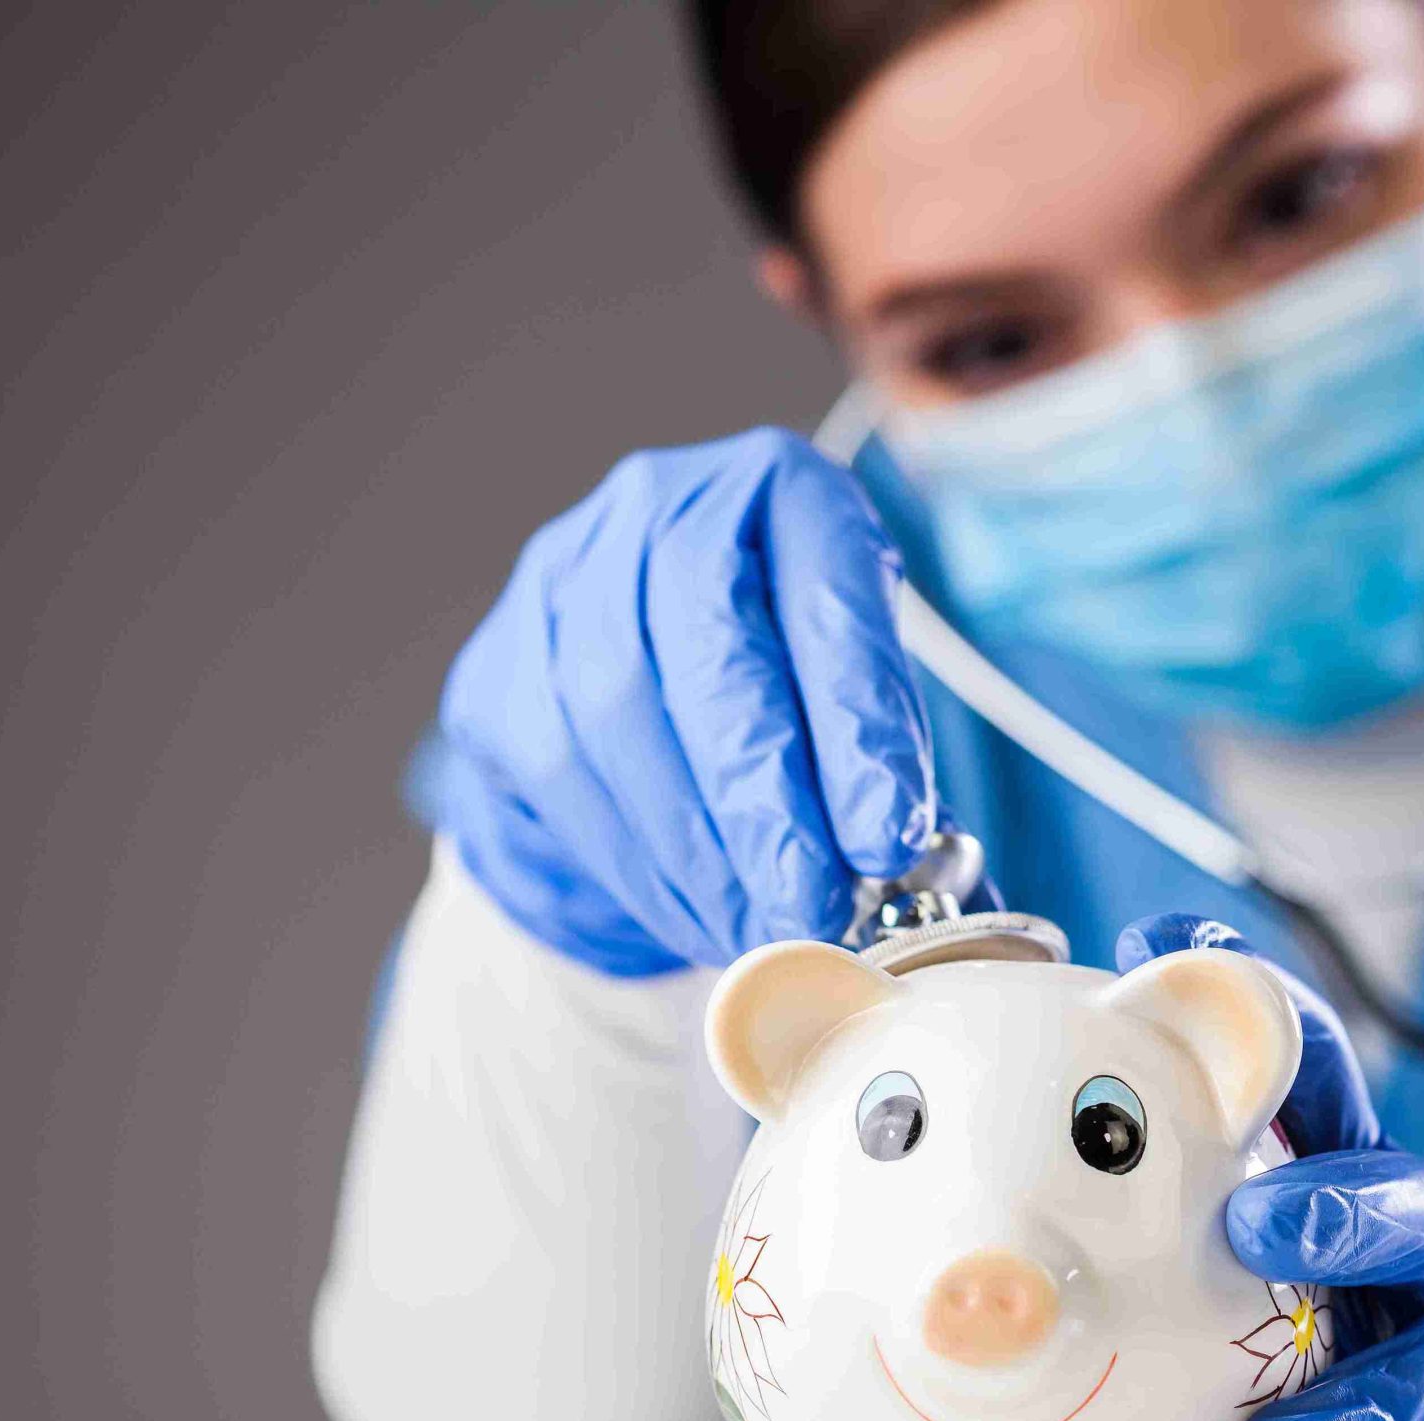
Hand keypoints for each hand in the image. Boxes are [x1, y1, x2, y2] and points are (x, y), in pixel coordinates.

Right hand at [430, 429, 942, 973]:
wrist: (648, 687)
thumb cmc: (787, 683)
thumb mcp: (858, 684)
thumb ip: (885, 759)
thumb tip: (924, 875)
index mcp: (782, 490)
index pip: (825, 599)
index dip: (857, 722)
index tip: (889, 835)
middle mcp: (662, 508)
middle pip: (709, 658)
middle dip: (768, 805)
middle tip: (816, 907)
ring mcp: (562, 580)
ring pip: (618, 722)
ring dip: (703, 853)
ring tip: (767, 927)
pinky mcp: (499, 667)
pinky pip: (561, 776)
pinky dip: (641, 865)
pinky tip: (699, 913)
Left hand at [1115, 913, 1423, 1420]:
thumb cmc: (1406, 1335)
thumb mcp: (1327, 1250)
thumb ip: (1228, 1168)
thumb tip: (1110, 1015)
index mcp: (1378, 1197)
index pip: (1328, 1087)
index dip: (1265, 1024)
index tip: (1181, 961)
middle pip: (1413, 1209)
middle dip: (1337, 1209)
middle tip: (1251, 1224)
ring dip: (1366, 1410)